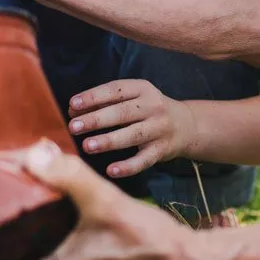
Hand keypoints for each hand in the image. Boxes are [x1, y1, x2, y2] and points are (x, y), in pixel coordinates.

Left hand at [68, 79, 194, 179]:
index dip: (93, 97)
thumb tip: (73, 111)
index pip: (115, 90)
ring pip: (132, 135)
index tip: (73, 104)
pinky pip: (144, 160)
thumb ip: (104, 103)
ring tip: (87, 146)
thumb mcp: (132, 99)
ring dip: (109, 141)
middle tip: (74, 127)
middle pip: (122, 113)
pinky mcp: (162, 150)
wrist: (186, 125)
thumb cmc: (147, 110)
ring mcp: (159, 129)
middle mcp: (152, 107)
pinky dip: (128, 166)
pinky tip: (112, 170)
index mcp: (142, 89)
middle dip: (96, 120)